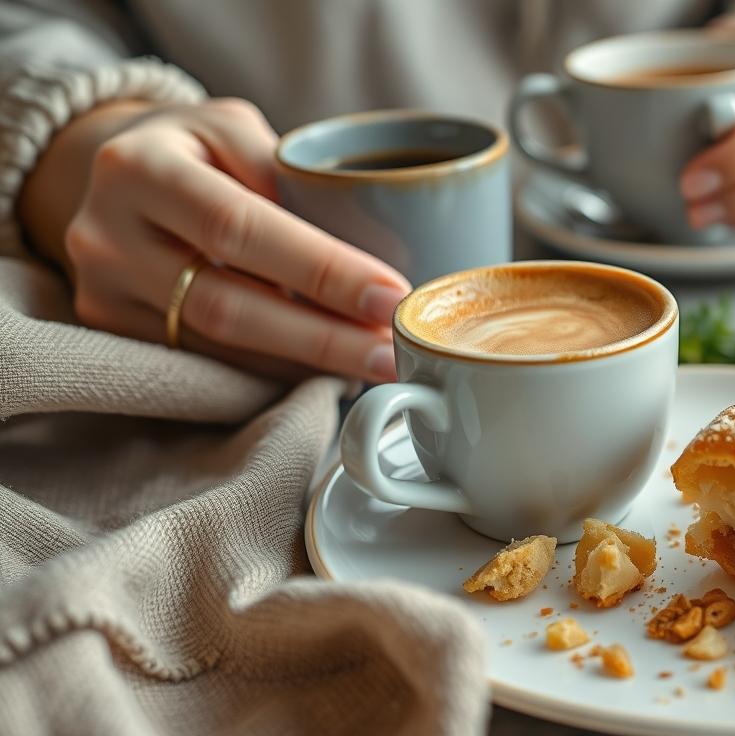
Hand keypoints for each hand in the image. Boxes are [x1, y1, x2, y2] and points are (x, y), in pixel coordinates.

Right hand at [19, 98, 410, 382]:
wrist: (114, 175)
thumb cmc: (194, 148)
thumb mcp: (233, 129)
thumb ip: (287, 173)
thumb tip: (368, 240)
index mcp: (140, 168)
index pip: (239, 228)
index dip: (320, 269)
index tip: (390, 295)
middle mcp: (108, 235)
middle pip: (227, 305)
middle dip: (323, 337)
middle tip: (394, 351)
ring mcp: (103, 291)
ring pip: (219, 347)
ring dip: (307, 362)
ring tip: (375, 362)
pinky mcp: (113, 329)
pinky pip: (208, 362)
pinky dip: (274, 370)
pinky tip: (327, 369)